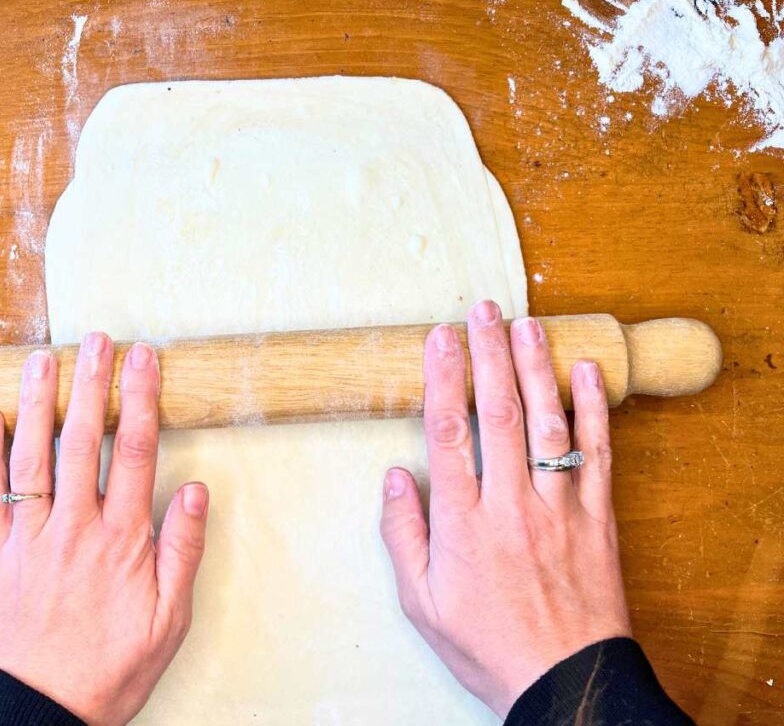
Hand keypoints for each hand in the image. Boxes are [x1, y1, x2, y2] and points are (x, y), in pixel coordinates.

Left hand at [0, 334, 208, 725]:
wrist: (39, 712)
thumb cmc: (110, 668)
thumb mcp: (169, 619)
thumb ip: (182, 550)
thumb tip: (194, 488)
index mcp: (122, 539)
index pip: (136, 451)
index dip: (141, 398)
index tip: (144, 357)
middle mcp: (74, 527)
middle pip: (84, 440)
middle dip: (91, 383)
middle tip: (96, 339)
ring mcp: (29, 537)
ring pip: (33, 456)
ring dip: (39, 403)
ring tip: (43, 358)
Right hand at [380, 300, 630, 715]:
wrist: (565, 682)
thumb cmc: (488, 645)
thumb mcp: (422, 604)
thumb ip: (404, 536)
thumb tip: (395, 476)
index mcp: (463, 522)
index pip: (450, 432)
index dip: (444, 378)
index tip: (440, 337)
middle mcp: (510, 504)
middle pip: (499, 413)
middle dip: (489, 354)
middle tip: (483, 309)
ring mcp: (558, 507)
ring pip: (548, 422)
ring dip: (537, 367)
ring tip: (528, 323)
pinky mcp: (596, 518)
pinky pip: (597, 454)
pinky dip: (595, 409)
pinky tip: (588, 372)